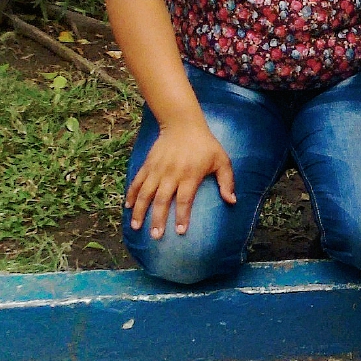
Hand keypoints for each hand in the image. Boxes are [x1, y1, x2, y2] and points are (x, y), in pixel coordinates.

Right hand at [125, 120, 235, 238]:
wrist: (183, 124)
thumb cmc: (205, 144)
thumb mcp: (222, 160)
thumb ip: (227, 181)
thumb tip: (232, 201)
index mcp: (190, 175)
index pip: (185, 200)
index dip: (182, 216)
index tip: (180, 231)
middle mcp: (171, 174)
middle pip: (162, 200)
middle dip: (158, 219)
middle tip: (156, 236)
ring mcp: (157, 170)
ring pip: (145, 193)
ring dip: (140, 211)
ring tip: (136, 227)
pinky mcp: (148, 165)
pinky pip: (137, 182)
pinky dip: (131, 195)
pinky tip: (127, 207)